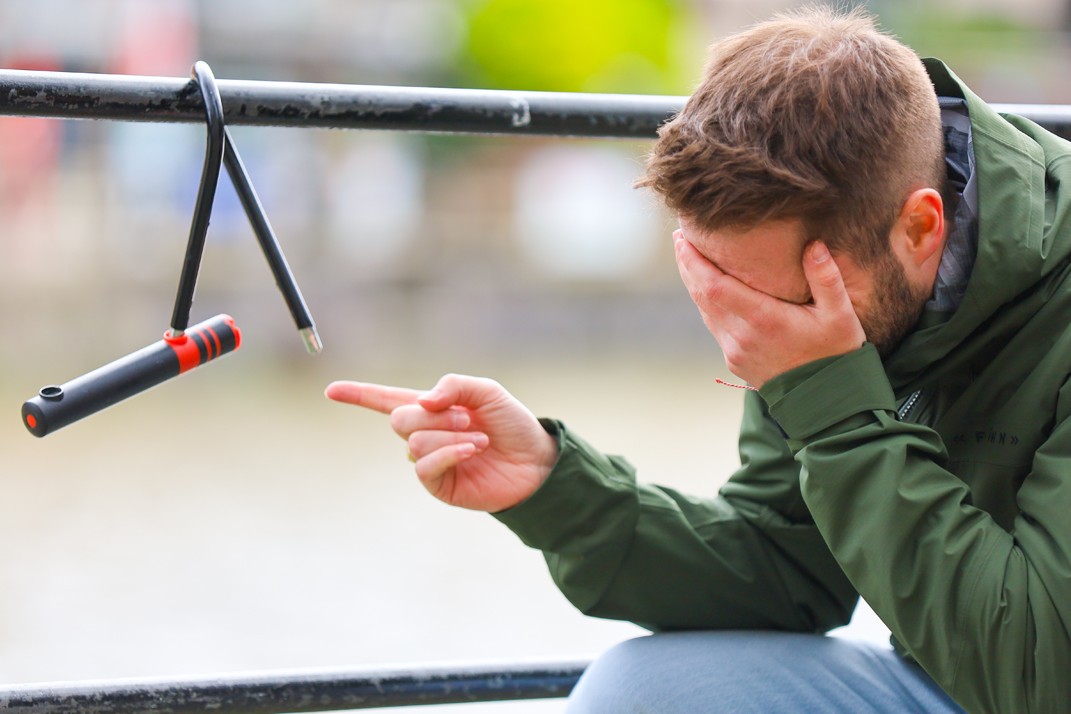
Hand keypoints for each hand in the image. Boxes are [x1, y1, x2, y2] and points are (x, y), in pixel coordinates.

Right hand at [324, 374, 557, 511]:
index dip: (358, 395)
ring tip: (477, 438)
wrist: (536, 460)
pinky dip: (448, 452)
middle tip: (468, 419)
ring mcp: (430, 460)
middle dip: (433, 415)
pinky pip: (424, 465)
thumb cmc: (512, 424)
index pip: (386, 399)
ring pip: (413, 441)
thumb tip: (422, 401)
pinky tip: (472, 450)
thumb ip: (453, 385)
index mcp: (432, 408)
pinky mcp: (439, 485)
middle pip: (398, 418)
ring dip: (448, 434)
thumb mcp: (486, 391)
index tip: (330, 390)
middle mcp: (425, 434)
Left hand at [674, 234, 865, 388]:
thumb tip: (814, 244)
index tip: (683, 238)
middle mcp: (742, 336)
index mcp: (764, 320)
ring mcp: (735, 350)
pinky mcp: (734, 360)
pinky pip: (713, 325)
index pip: (714, 286)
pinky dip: (706, 303)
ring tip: (689, 256)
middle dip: (687, 265)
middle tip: (679, 237)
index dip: (694, 262)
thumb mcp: (840, 314)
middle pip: (701, 295)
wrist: (826, 401)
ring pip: (704, 311)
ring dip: (693, 283)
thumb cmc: (836, 352)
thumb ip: (826, 278)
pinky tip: (706, 287)